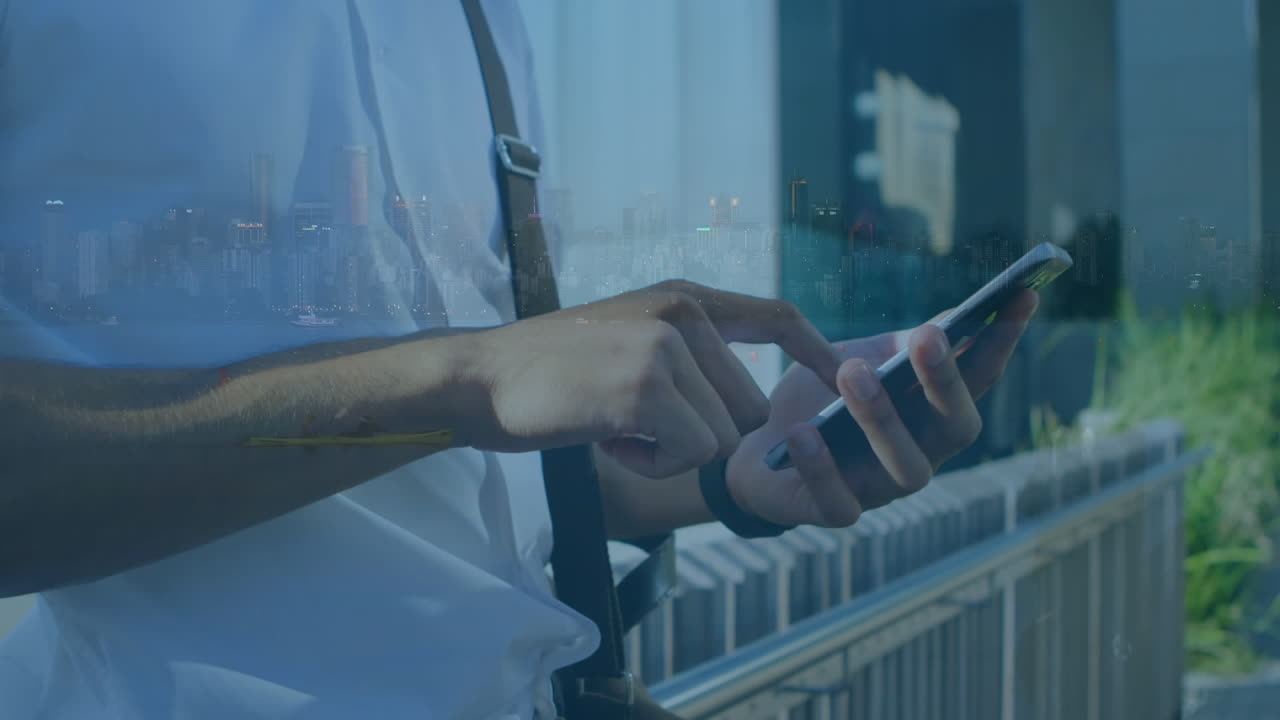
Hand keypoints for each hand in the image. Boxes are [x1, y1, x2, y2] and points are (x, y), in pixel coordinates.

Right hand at [462, 280, 842, 477]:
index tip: (840, 379)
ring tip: (613, 424)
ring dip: (669, 451)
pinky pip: (689, 455)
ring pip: (719, 438)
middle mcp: (683, 312)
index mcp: (683, 297)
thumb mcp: (628, 338)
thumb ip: (687, 352)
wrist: (480, 378)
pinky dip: (650, 464)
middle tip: (632, 422)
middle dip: (699, 435)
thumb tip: (745, 411)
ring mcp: (665, 346)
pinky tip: (607, 439)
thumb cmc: (551, 372)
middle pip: (747, 408)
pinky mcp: (646, 387)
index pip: (775, 315)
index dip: (815, 351)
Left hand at [725, 289, 1039, 527]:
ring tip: (852, 374)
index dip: (1002, 342)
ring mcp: (879, 488)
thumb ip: (896, 348)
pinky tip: (803, 432)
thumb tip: (950, 320)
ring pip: (906, 469)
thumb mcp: (855, 359)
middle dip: (946, 383)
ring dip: (882, 419)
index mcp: (930, 414)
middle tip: (927, 337)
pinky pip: (837, 500)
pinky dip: (821, 466)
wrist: (753, 444)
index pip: (978, 379)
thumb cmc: (816, 399)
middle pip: (955, 429)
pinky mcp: (832, 511)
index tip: (1021, 297)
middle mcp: (919, 454)